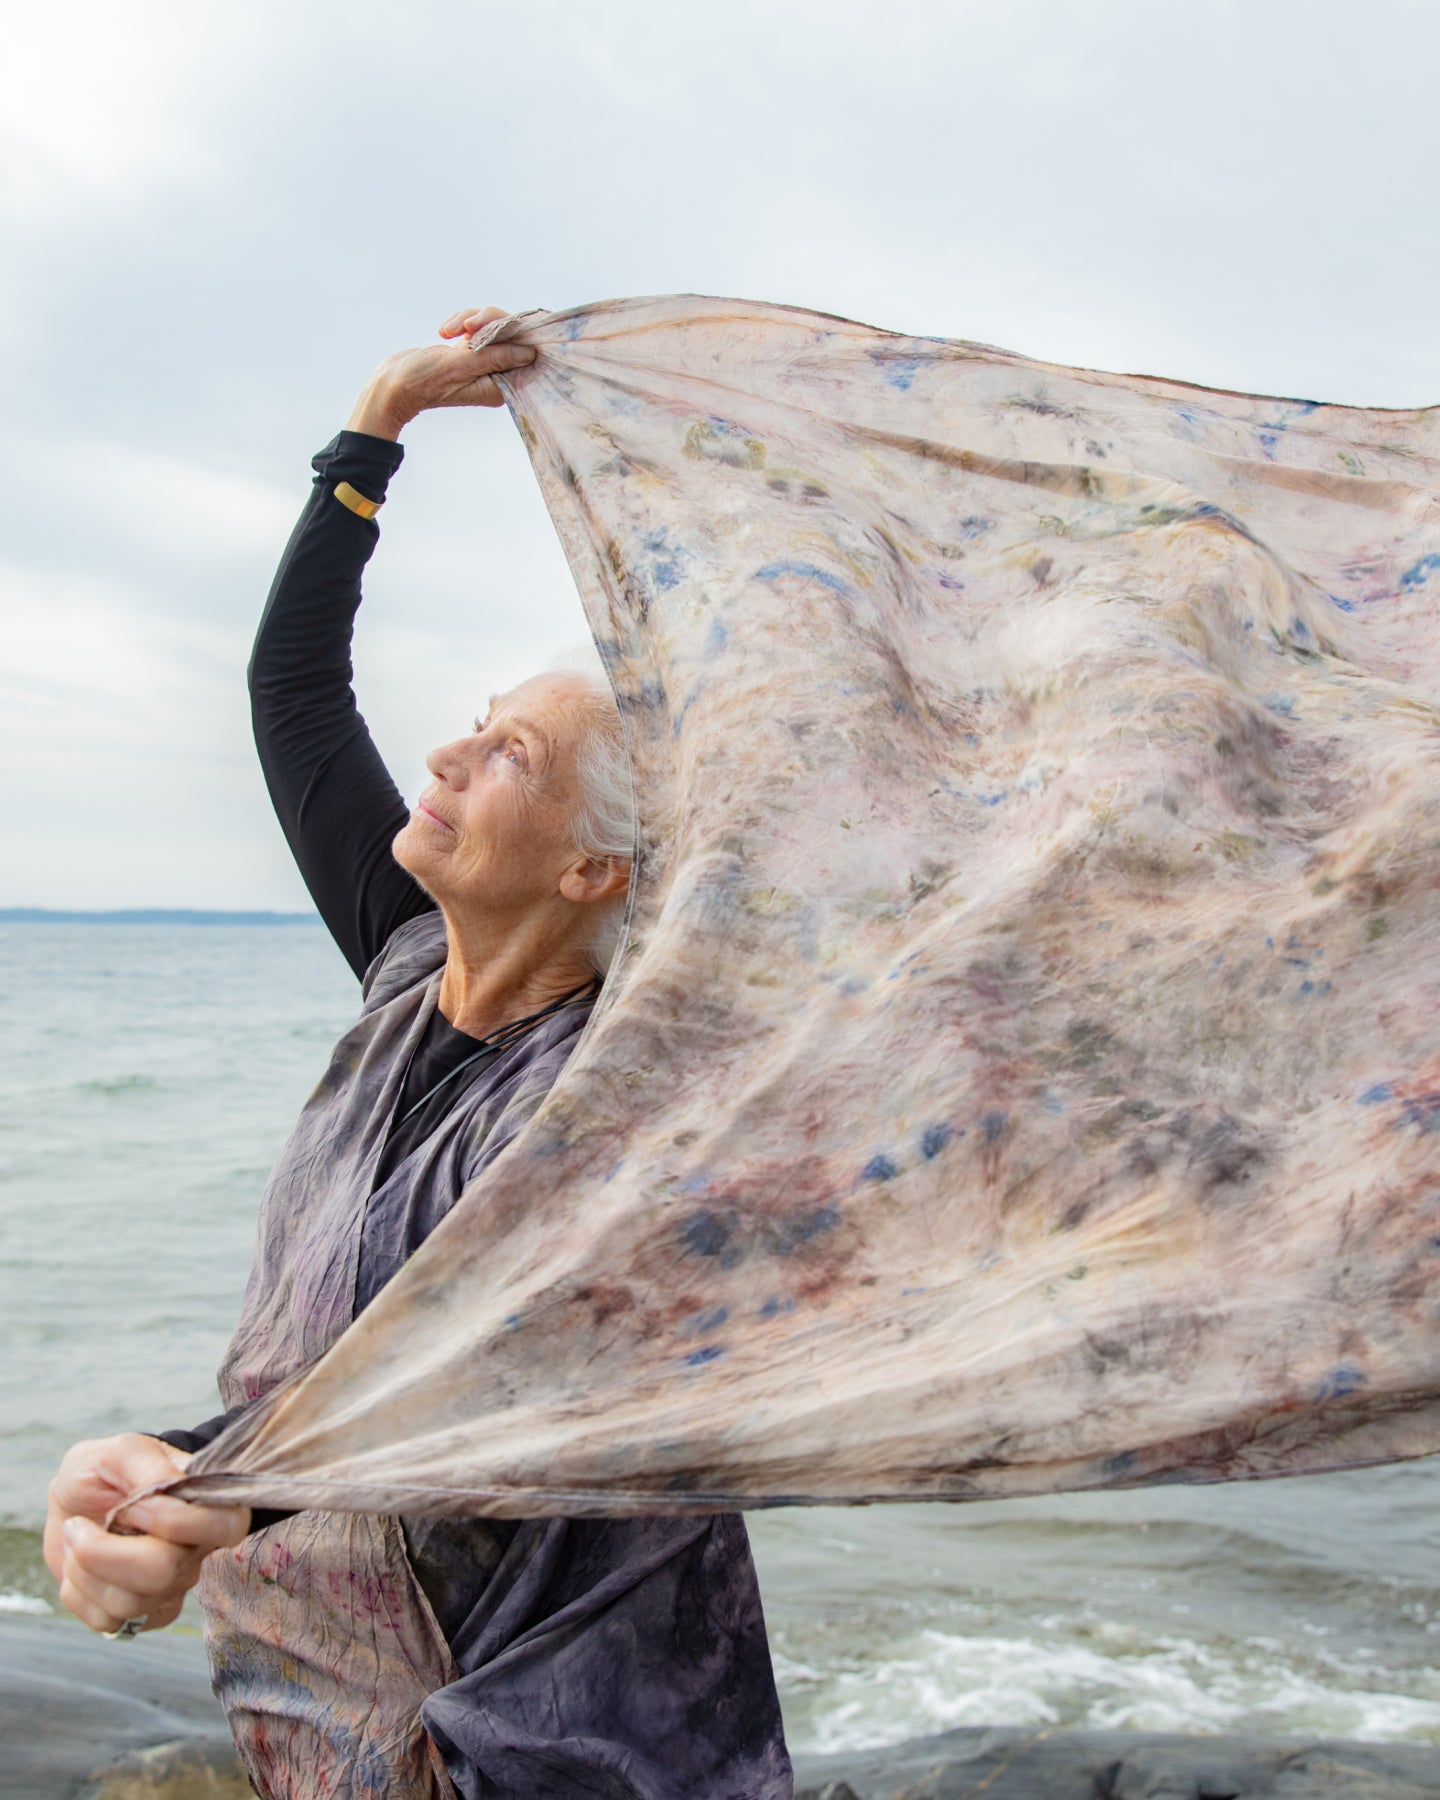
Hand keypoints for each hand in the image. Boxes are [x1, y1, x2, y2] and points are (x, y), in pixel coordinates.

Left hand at [44, 1433, 250, 1635]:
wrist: (75, 1502)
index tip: (130, 1504)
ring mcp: (171, 1588)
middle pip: (164, 1570)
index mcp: (207, 1504)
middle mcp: (196, 1551)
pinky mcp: (141, 1615)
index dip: (172, 1520)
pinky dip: (78, 1592)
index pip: (225, 1526)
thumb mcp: (122, 1451)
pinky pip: (107, 1621)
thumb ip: (149, 1467)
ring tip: (79, 1539)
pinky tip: (81, 1567)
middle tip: (78, 1526)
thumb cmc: (105, 1471)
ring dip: (84, 1568)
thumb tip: (168, 1492)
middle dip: (103, 1551)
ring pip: (130, 1602)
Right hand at [346, 305, 536, 440]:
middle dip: (488, 322)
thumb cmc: (423, 380)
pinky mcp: (469, 351)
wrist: (393, 382)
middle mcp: (495, 375)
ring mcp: (482, 362)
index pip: (524, 353)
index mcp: (499, 385)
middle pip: (510, 334)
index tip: (498, 323)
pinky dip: (461, 322)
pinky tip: (445, 332)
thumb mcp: (462, 365)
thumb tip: (530, 353)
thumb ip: (496, 357)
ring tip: (447, 331)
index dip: (517, 332)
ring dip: (469, 320)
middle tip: (467, 325)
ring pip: (491, 325)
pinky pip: (476, 326)